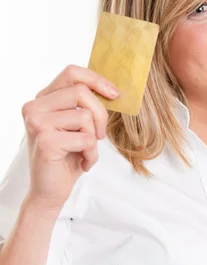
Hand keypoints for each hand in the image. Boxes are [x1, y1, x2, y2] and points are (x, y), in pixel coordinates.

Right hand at [22, 65, 118, 211]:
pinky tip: (82, 163)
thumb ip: (85, 105)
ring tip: (85, 151)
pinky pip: (86, 139)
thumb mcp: (77, 126)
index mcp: (42, 100)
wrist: (51, 191)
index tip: (114, 94)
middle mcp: (34, 107)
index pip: (71, 73)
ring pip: (85, 116)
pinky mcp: (46, 141)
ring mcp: (37, 124)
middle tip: (100, 135)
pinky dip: (91, 154)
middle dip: (100, 115)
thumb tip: (112, 88)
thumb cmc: (67, 158)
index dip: (96, 80)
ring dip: (94, 139)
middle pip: (81, 92)